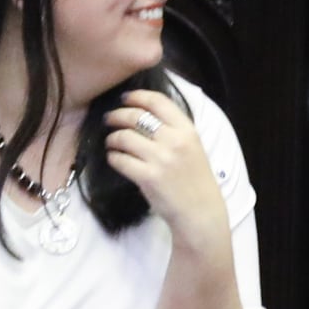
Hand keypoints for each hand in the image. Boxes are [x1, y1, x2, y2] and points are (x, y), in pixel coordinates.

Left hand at [103, 87, 229, 248]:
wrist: (200, 212)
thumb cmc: (195, 180)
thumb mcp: (193, 147)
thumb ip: (174, 130)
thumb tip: (144, 113)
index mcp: (187, 130)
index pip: (158, 101)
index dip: (137, 96)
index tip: (125, 98)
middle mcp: (174, 141)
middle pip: (136, 116)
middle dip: (117, 115)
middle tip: (109, 118)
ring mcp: (160, 159)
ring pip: (125, 137)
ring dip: (112, 138)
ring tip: (111, 141)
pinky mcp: (148, 177)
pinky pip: (121, 160)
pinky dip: (113, 157)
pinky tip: (114, 158)